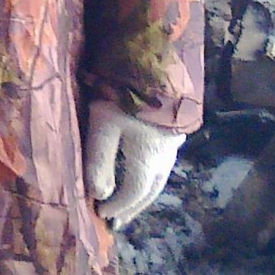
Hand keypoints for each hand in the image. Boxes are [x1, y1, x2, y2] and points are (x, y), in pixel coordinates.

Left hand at [83, 99, 183, 228]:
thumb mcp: (103, 125)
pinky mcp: (175, 123)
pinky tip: (143, 168)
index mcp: (150, 158)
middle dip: (133, 207)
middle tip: (119, 222)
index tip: (100, 215)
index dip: (118, 207)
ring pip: (160, 175)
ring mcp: (175, 138)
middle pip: (151, 189)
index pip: (134, 192)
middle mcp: (168, 153)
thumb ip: (99, 162)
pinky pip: (164, 160)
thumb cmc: (124, 90)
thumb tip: (99, 197)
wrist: (155, 53)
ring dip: (144, 191)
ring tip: (129, 201)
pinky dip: (150, 173)